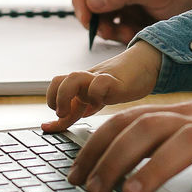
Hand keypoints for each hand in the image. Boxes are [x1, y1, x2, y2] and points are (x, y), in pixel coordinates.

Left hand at [42, 41, 163, 131]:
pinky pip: (99, 83)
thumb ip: (77, 110)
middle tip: (62, 113)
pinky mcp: (114, 80)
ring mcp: (99, 79)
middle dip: (54, 98)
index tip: (46, 127)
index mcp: (79, 86)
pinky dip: (96, 95)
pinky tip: (102, 104)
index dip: (50, 111)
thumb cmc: (119, 82)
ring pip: (73, 78)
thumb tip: (58, 123)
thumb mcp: (95, 98)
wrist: (144, 63)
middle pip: (58, 80)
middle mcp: (86, 81)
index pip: (55, 91)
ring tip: (77, 111)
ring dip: (67, 96)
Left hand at [66, 101, 191, 191]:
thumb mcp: (188, 130)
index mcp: (178, 116)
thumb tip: (101, 156)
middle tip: (93, 190)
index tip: (74, 174)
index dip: (96, 146)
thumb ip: (152, 137)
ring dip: (155, 169)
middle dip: (114, 158)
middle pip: (149, 128)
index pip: (127, 121)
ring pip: (188, 144)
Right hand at [71, 0, 191, 43]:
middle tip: (101, 30)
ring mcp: (126, 0)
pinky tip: (132, 34)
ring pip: (100, 15)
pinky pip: (115, 28)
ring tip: (122, 33)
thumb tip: (92, 0)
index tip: (84, 13)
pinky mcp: (132, 17)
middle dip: (92, 15)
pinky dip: (119, 34)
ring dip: (106, 27)